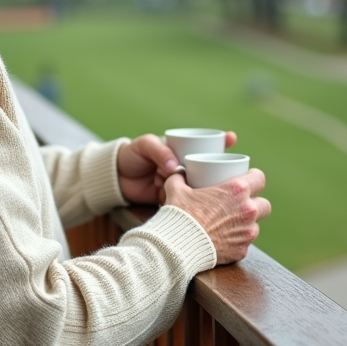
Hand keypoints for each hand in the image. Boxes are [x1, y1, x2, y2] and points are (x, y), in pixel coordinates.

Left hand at [117, 131, 237, 204]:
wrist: (114, 179)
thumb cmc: (130, 155)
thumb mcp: (144, 146)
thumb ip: (159, 152)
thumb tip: (174, 167)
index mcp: (180, 150)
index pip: (205, 144)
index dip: (222, 142)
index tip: (232, 138)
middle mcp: (184, 166)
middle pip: (209, 167)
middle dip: (220, 170)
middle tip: (229, 172)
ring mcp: (180, 184)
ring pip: (200, 186)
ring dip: (207, 189)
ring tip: (215, 191)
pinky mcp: (173, 198)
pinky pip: (186, 201)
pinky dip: (192, 204)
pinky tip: (202, 207)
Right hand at [163, 168, 270, 264]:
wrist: (178, 246)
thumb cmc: (180, 215)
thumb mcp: (176, 189)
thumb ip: (179, 178)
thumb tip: (179, 173)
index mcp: (237, 190)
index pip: (259, 178)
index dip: (254, 178)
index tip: (248, 181)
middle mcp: (248, 210)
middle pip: (265, 204)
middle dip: (256, 204)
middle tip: (241, 205)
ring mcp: (247, 232)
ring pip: (255, 226)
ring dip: (247, 224)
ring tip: (231, 224)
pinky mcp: (242, 250)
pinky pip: (244, 243)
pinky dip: (236, 241)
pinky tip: (224, 240)